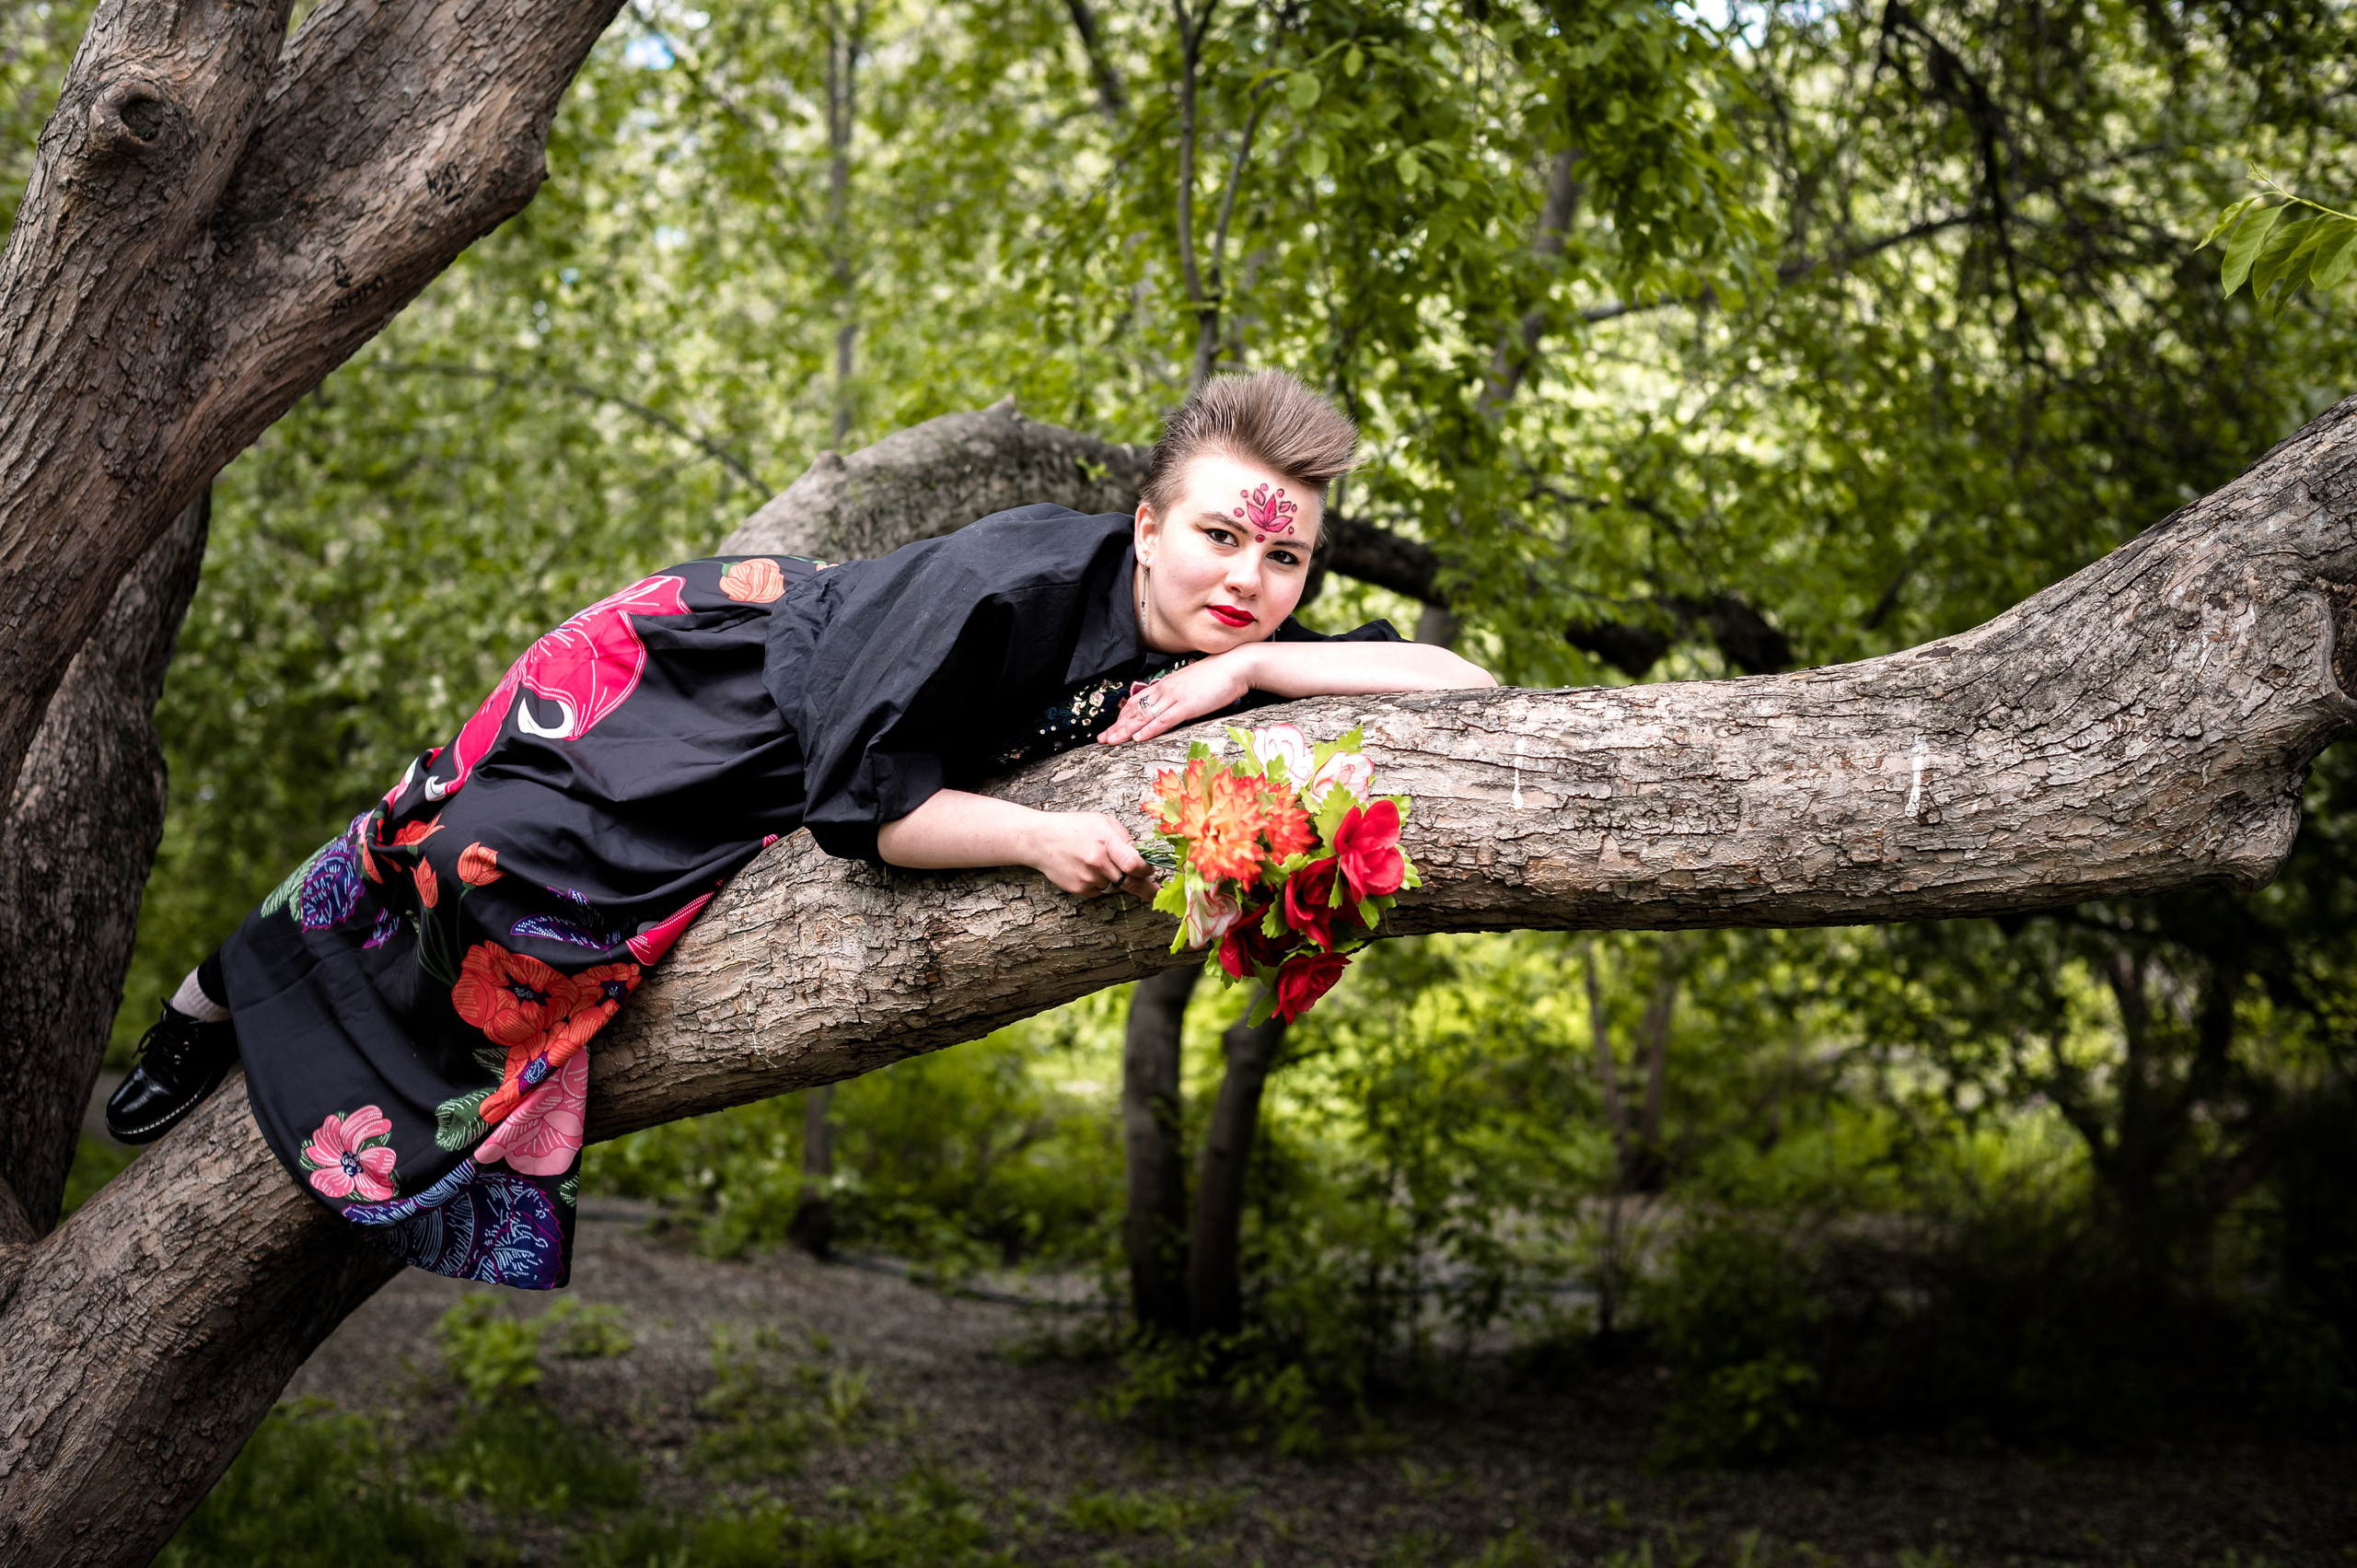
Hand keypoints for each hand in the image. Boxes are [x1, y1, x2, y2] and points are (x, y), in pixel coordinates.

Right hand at [1033, 811, 1157, 899]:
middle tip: (1156, 893)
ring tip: (1105, 865)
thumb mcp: (1102, 821)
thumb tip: (1141, 856)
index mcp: (1106, 842)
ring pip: (1116, 888)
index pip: (1135, 864)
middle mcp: (1097, 863)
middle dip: (1146, 888)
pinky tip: (1090, 870)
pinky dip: (1103, 884)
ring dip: (1119, 881)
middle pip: (1130, 882)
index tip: (1151, 871)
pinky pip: (1101, 891)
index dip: (1147, 870)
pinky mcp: (1079, 889)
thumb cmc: (1073, 827)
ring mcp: (1087, 878)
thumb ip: (1124, 838)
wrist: (1041, 840)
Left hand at [1096, 649, 1255, 745]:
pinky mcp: (1186, 705)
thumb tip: (1175, 708)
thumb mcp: (1194, 685)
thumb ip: (1181, 695)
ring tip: (1111, 741)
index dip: (1123, 716)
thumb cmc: (1219, 675)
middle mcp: (1166, 689)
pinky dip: (1148, 730)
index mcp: (1167, 684)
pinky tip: (1137, 738)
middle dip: (1117, 726)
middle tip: (1102, 738)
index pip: (1139, 701)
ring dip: (1125, 731)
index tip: (1112, 727)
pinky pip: (1163, 720)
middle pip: (1135, 710)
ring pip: (1144, 716)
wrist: (1237, 665)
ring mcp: (1175, 697)